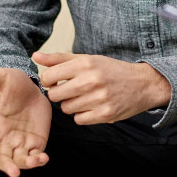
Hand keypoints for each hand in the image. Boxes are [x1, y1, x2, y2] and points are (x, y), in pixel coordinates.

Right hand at [0, 68, 50, 176]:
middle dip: (7, 166)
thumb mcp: (1, 78)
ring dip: (26, 164)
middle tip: (14, 172)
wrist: (31, 87)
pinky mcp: (35, 142)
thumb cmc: (11, 83)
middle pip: (2, 158)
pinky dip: (39, 160)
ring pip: (19, 160)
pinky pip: (35, 156)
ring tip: (36, 160)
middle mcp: (5, 137)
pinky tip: (44, 158)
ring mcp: (20, 142)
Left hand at [34, 52, 170, 124]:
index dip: (49, 81)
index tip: (57, 81)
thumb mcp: (87, 59)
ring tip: (85, 97)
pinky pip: (79, 120)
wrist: (142, 84)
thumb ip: (59, 58)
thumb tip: (35, 56)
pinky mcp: (105, 114)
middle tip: (71, 91)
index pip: (48, 77)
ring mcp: (98, 98)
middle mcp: (91, 80)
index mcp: (85, 63)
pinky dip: (83, 115)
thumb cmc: (111, 70)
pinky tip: (92, 106)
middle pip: (54, 96)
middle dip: (59, 94)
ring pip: (66, 109)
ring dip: (72, 105)